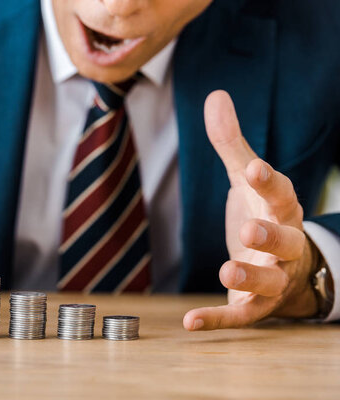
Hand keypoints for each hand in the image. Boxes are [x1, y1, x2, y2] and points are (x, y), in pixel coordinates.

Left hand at [183, 90, 318, 330]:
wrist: (290, 265)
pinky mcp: (255, 305)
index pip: (280, 193)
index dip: (268, 181)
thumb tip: (216, 95)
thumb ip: (231, 143)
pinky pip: (240, 315)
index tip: (253, 167)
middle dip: (270, 236)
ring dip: (249, 278)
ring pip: (268, 283)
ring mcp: (272, 278)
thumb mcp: (247, 179)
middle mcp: (284, 245)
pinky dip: (217, 319)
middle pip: (284, 242)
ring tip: (226, 270)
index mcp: (282, 209)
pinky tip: (190, 323)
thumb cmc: (266, 214)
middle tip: (251, 229)